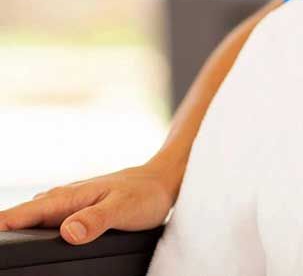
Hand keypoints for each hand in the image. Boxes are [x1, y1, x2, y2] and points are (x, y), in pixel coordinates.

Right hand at [0, 157, 180, 243]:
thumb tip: (68, 232)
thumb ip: (95, 220)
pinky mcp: (74, 211)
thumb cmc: (145, 194)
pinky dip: (33, 230)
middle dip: (2, 233)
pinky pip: (45, 222)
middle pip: (18, 219)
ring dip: (15, 231)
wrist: (162, 181)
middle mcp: (60, 200)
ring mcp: (66, 205)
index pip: (18, 215)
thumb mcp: (123, 209)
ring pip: (31, 220)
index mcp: (65, 199)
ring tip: (5, 245)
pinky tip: (32, 239)